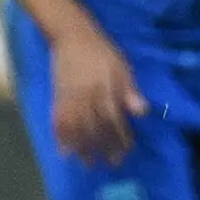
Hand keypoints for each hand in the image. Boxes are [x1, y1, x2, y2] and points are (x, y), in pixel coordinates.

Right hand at [46, 21, 149, 163]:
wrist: (71, 36)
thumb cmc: (102, 52)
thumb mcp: (122, 68)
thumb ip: (130, 91)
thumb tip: (142, 112)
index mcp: (104, 89)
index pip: (114, 120)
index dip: (120, 137)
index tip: (126, 151)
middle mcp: (86, 97)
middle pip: (94, 128)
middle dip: (103, 147)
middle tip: (110, 164)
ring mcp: (69, 98)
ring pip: (75, 128)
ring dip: (81, 148)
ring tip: (87, 163)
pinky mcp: (57, 98)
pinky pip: (57, 121)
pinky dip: (60, 137)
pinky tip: (64, 151)